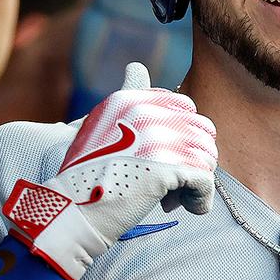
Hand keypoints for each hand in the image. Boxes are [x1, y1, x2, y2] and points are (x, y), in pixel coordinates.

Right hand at [2, 63, 217, 279]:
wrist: (72, 212)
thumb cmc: (87, 174)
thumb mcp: (100, 125)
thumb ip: (126, 96)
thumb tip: (137, 68)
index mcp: (128, 99)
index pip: (184, 107)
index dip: (183, 135)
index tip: (166, 158)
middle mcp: (144, 112)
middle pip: (201, 129)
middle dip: (194, 156)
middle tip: (175, 181)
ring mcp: (158, 139)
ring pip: (207, 154)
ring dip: (198, 178)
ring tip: (179, 196)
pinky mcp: (168, 169)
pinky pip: (205, 180)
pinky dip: (201, 197)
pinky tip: (190, 207)